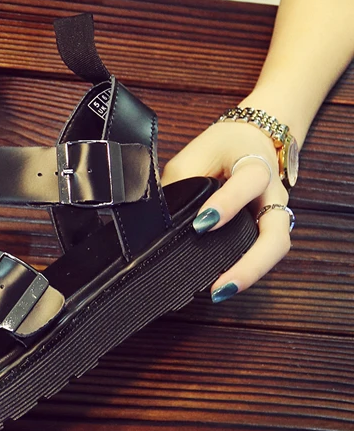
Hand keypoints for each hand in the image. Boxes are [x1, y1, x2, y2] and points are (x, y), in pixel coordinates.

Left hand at [162, 121, 291, 302]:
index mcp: (254, 164)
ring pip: (277, 249)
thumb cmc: (220, 149)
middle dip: (251, 262)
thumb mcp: (193, 158)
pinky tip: (224, 283)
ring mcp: (275, 212)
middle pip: (277, 232)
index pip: (249, 182)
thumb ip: (178, 184)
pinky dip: (248, 270)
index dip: (228, 203)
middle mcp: (273, 193)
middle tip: (220, 284)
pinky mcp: (269, 227)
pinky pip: (266, 253)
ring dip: (252, 274)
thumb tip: (153, 217)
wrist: (250, 139)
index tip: (201, 224)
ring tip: (220, 292)